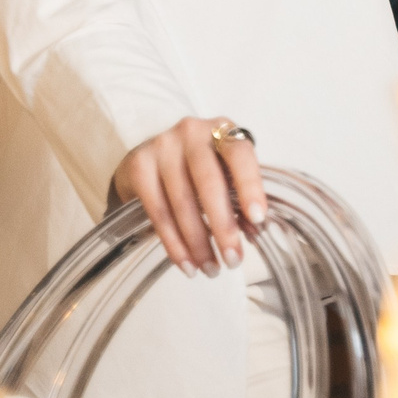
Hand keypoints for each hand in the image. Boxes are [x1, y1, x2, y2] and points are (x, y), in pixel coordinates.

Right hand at [112, 117, 265, 275]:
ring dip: (198, 243)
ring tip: (211, 269)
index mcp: (222, 128)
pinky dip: (174, 243)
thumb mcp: (224, 172)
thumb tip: (255, 232)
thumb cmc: (200, 166)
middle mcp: (192, 132)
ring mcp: (162, 147)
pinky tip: (186, 263)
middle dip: (223, 227)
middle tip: (233, 260)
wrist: (149, 157)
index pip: (240, 155)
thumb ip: (240, 197)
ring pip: (182, 203)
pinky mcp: (139, 166)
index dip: (250, 186)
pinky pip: (158, 213)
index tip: (258, 218)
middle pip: (209, 183)